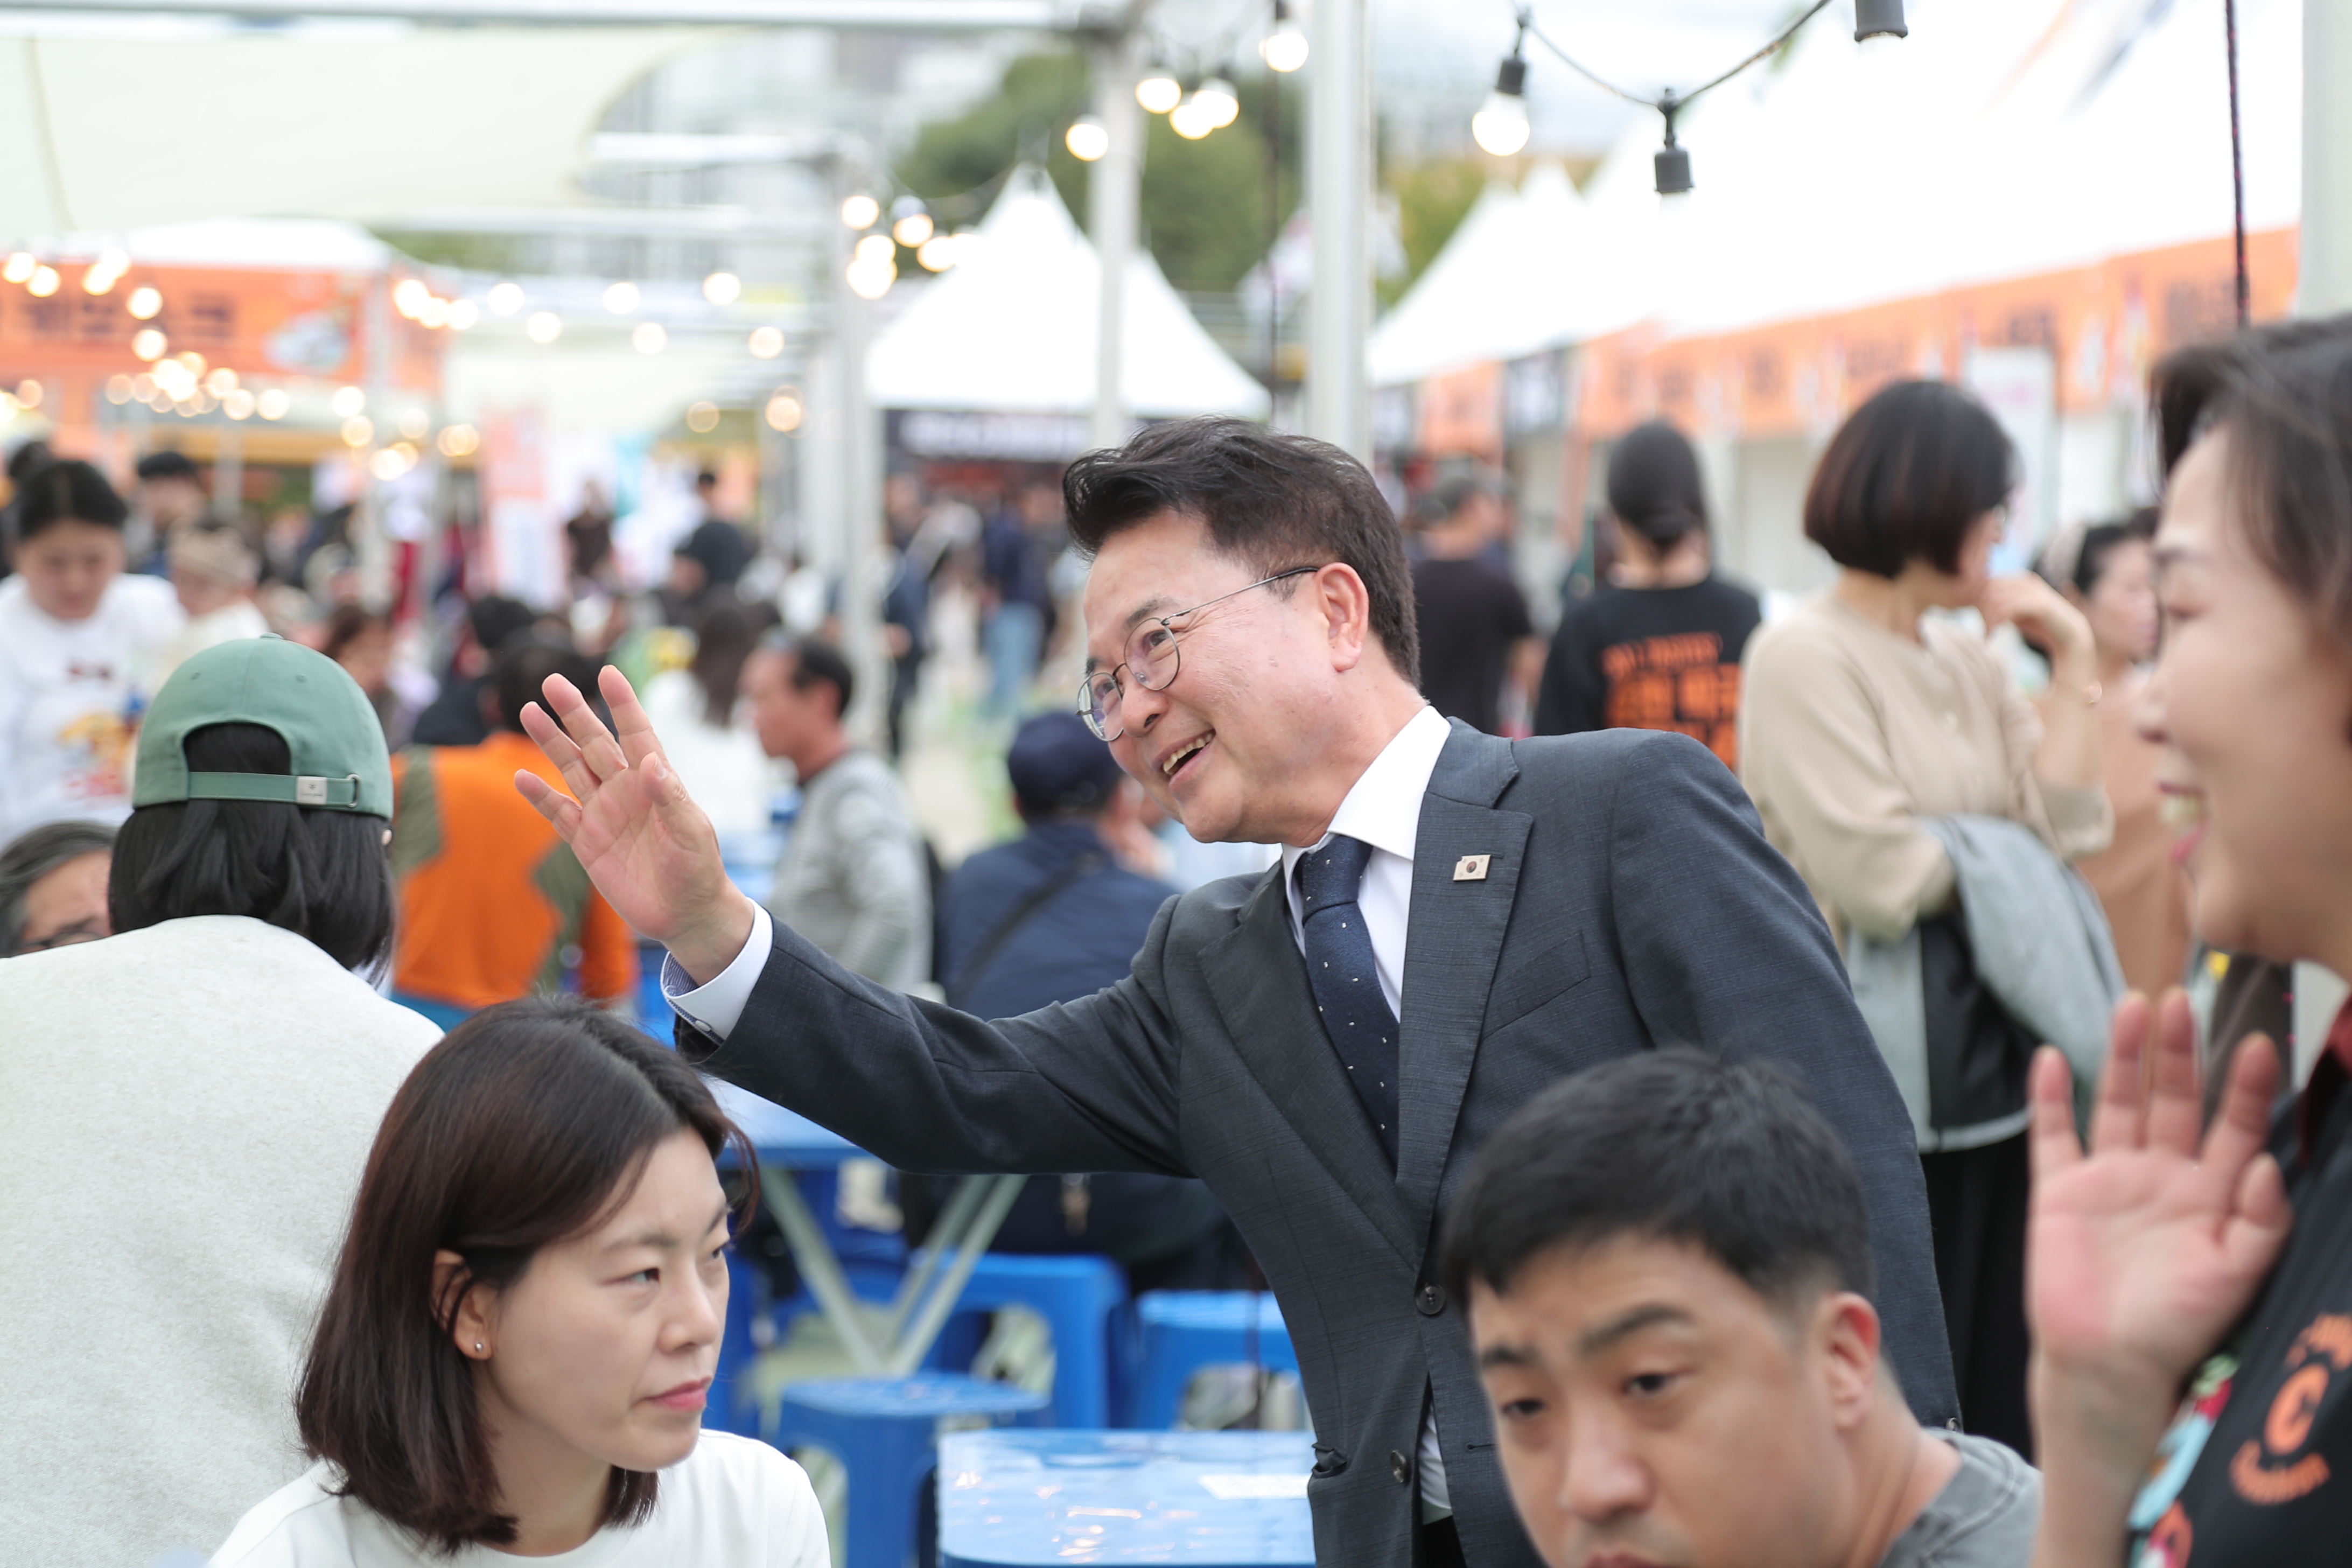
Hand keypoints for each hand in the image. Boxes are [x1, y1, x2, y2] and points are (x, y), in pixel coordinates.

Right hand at [514, 665, 756, 984]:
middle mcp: (626, 791)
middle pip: (595, 743)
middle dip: (575, 713)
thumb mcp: (691, 832)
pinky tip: (522, 776)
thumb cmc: (698, 870)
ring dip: (551, 743)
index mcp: (656, 782)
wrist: (686, 914)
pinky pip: (559, 813)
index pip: (637, 733)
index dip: (623, 704)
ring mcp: (604, 815)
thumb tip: (650, 763)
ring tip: (529, 711)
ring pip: (572, 769)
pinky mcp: (587, 843)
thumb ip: (669, 797)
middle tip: (552, 681)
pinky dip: (540, 796)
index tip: (608, 672)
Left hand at [1982, 573, 2095, 671]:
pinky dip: (1996, 622)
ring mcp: (2033, 591)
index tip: (1979, 621)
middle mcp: (2025, 580)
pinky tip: (1993, 635)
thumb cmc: (2039, 624)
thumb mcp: (2014, 613)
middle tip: (1983, 631)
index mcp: (2019, 579)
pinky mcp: (2039, 604)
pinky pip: (2008, 609)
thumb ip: (1999, 605)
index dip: (1977, 601)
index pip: (1987, 583)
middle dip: (1981, 611)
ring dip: (1987, 619)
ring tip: (1988, 635)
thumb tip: (1975, 602)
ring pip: (1995, 599)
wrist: (2068, 635)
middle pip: (1988, 589)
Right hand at [2028, 991, 2290, 1431]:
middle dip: (2180, 1051)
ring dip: (2126, 1055)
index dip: (2246, 1086)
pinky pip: (2053, 1134)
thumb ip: (2260, 1221)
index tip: (2258, 1042)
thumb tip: (2266, 1161)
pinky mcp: (2060, 1190)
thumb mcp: (2237, 1276)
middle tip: (2184, 1000)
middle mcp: (2162, 1175)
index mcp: (2211, 1195)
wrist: (2106, 1362)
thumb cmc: (2178, 1326)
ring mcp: (2109, 1178)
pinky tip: (2053, 1060)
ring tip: (2133, 1006)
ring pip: (2120, 1102)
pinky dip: (2050, 1097)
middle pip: (2175, 1099)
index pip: (2234, 1126)